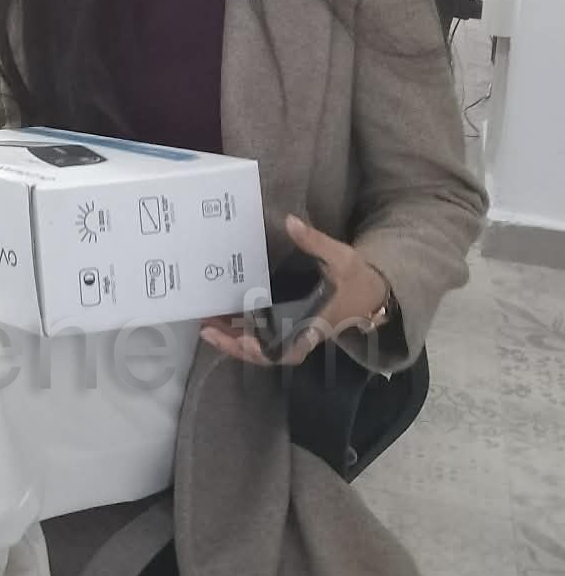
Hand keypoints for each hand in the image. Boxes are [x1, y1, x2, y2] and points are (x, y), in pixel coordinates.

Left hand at [200, 214, 391, 367]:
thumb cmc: (358, 279)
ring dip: (233, 339)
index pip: (292, 348)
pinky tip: (218, 316)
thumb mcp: (342, 259)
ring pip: (261, 345)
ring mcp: (293, 330)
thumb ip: (316, 242)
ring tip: (205, 324)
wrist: (372, 292)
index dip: (269, 351)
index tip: (248, 343)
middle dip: (237, 346)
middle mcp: (302, 334)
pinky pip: (262, 333)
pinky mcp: (288, 322)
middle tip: (209, 330)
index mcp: (316, 325)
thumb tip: (291, 222)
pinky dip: (240, 329)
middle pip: (267, 353)